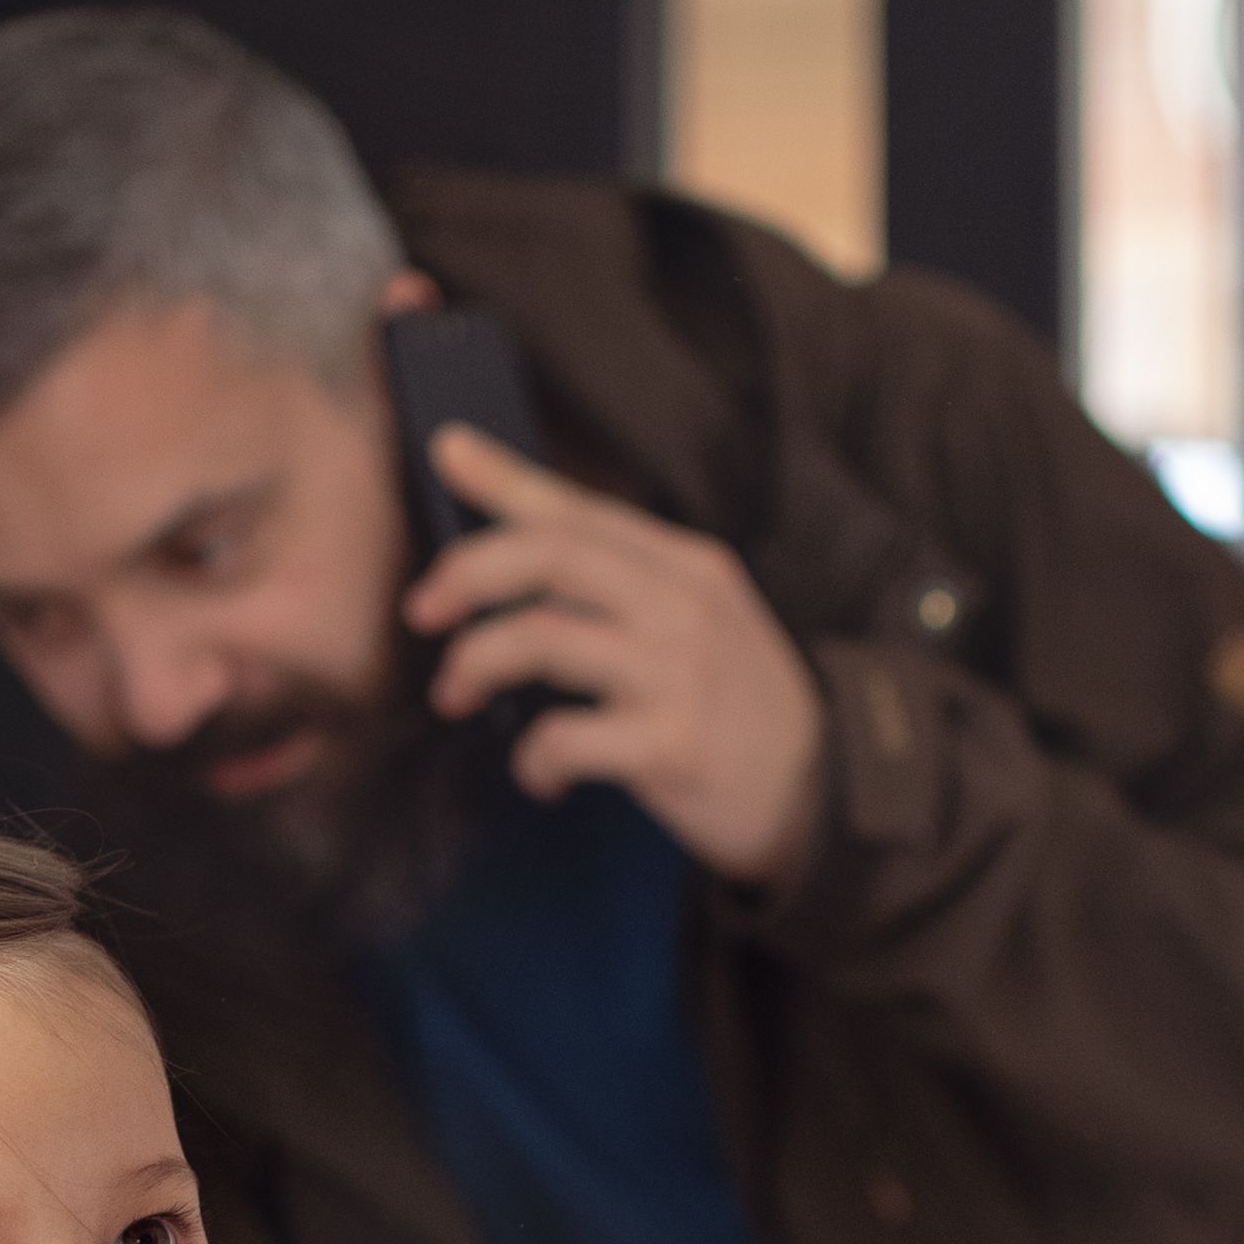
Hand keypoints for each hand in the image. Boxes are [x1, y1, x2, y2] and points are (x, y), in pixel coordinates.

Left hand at [408, 424, 826, 887]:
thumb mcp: (695, 619)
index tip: (442, 451)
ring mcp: (679, 672)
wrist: (821, 792)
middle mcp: (682, 604)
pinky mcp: (671, 744)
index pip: (578, 509)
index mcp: (684, 563)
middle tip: (422, 612)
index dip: (503, 477)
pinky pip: (565, 736)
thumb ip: (617, 578)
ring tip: (457, 694)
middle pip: (550, 556)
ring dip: (476, 664)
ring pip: (542, 637)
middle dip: (467, 574)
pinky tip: (540, 775)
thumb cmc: (734, 704)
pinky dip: (532, 758)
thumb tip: (519, 543)